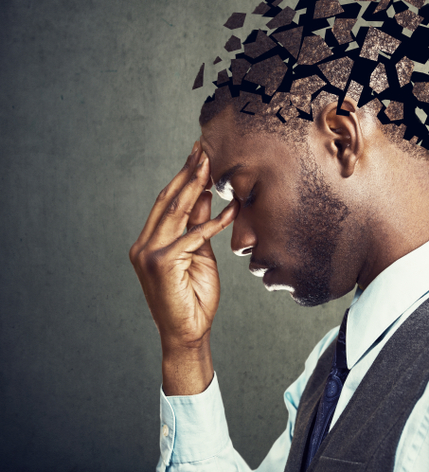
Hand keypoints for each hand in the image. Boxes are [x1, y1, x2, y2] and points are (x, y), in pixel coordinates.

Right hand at [129, 141, 237, 393]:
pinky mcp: (162, 263)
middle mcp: (143, 245)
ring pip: (176, 211)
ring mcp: (149, 254)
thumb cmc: (194, 295)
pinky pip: (193, 236)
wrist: (188, 332)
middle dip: (188, 172)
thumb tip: (204, 194)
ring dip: (196, 185)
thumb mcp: (199, 254)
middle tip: (204, 149)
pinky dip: (214, 222)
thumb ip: (197, 226)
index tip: (198, 154)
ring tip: (212, 164)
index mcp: (149, 241)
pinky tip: (232, 209)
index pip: (166, 202)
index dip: (183, 177)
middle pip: (168, 200)